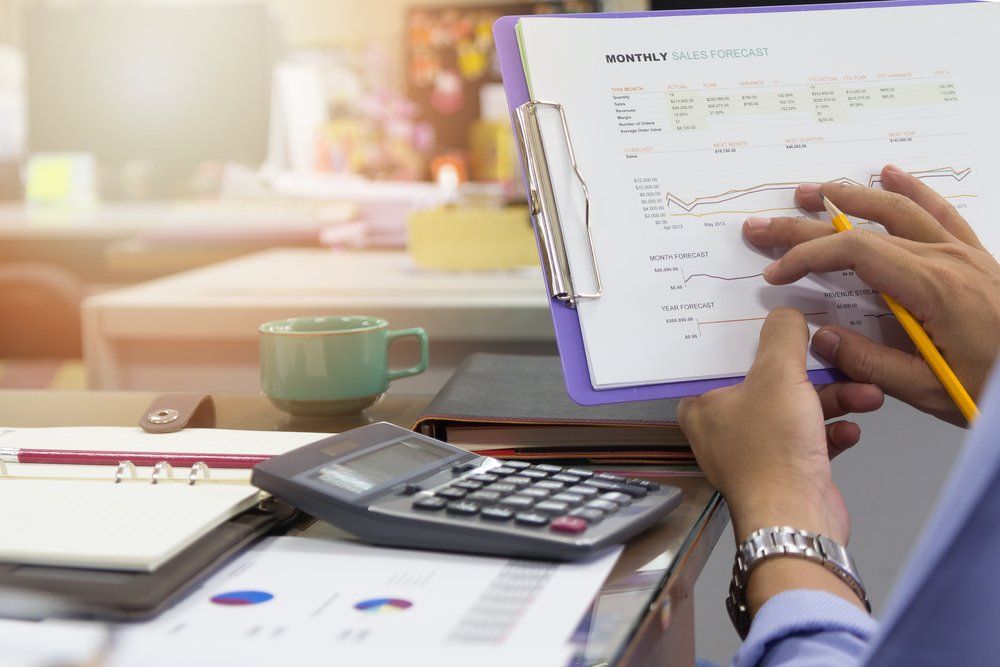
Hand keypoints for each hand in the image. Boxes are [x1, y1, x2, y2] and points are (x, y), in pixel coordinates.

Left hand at [679, 309, 881, 613]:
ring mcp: (755, 450)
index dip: (754, 336)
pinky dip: (832, 431)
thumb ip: (782, 336)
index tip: (780, 317)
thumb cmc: (774, 447)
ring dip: (835, 399)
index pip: (725, 357)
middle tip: (839, 357)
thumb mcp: (778, 374)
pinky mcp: (785, 470)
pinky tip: (852, 429)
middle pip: (769, 381)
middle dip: (813, 373)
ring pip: (796, 409)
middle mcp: (722, 427)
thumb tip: (786, 313)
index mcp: (702, 403)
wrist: (798, 519)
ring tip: (867, 394)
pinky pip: (810, 438)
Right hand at [745, 164, 999, 424]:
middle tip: (765, 226)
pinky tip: (891, 173)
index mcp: (932, 287)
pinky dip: (912, 189)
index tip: (776, 272)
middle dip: (806, 225)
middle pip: (865, 225)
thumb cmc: (995, 387)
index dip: (806, 256)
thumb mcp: (928, 389)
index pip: (854, 251)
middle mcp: (946, 259)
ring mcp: (963, 253)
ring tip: (811, 192)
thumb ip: (870, 362)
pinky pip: (940, 211)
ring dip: (849, 195)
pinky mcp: (976, 258)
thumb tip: (820, 336)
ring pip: (898, 208)